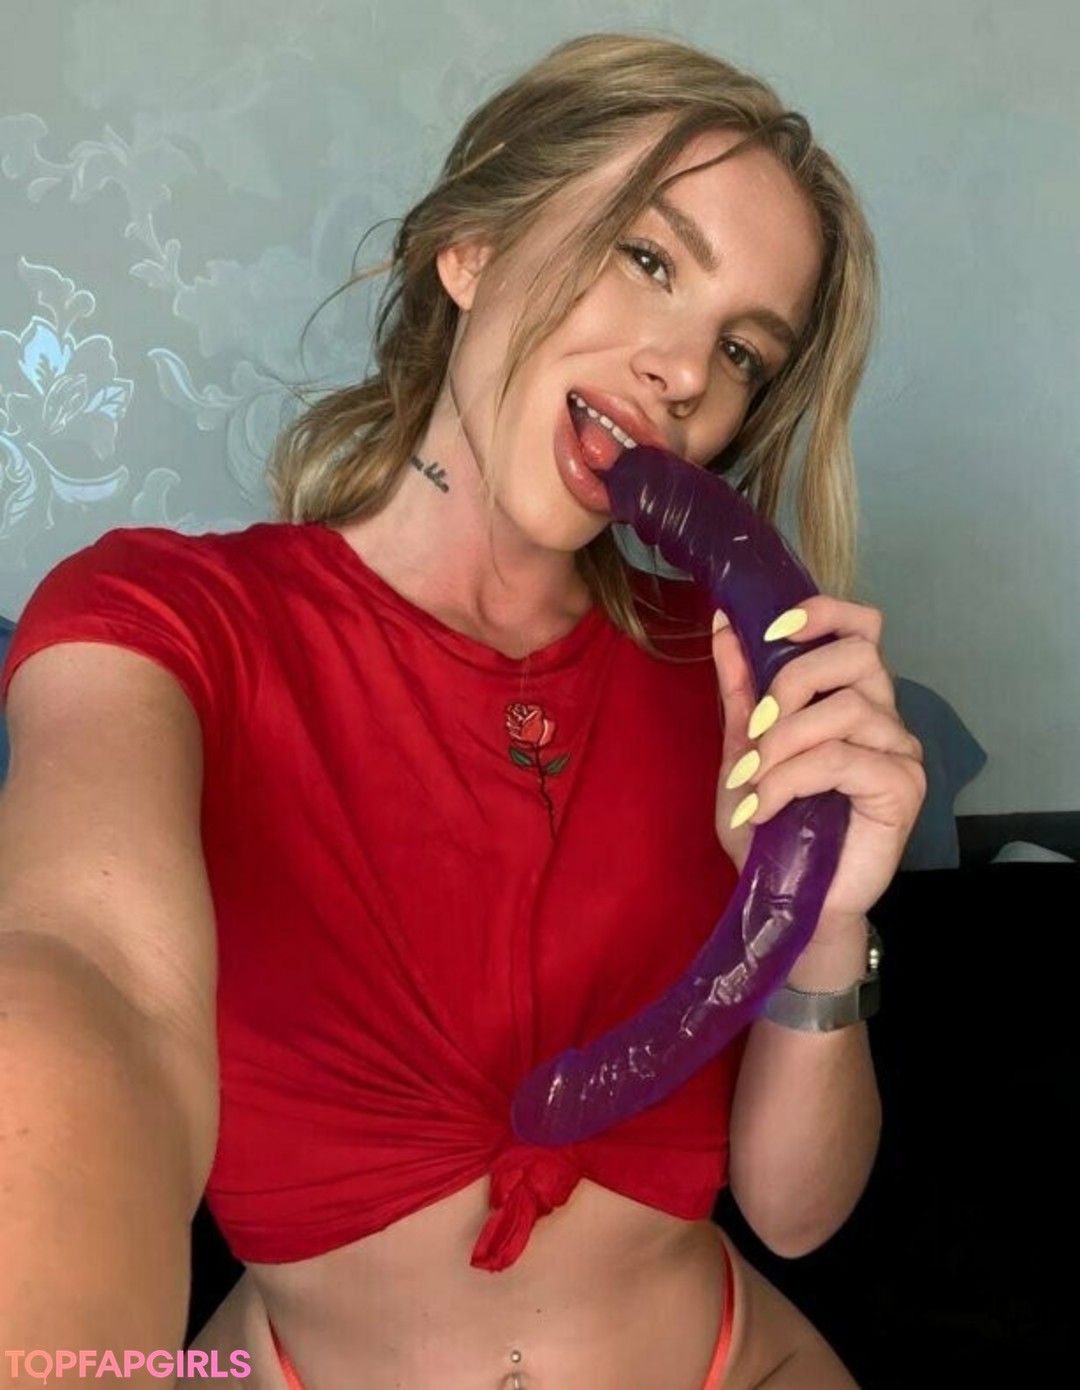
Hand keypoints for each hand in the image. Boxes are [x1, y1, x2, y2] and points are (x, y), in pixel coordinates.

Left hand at [711, 596, 925, 940]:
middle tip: (757, 730)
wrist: (785, 898)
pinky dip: (791, 778)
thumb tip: (724, 624)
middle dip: (794, 680)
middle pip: (859, 653)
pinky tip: (766, 806)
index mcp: (849, 696)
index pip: (861, 625)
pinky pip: (843, 758)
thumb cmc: (769, 828)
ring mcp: (899, 751)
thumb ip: (741, 689)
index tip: (772, 629)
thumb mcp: (742, 750)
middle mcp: (883, 716)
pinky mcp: (903, 788)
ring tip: (754, 782)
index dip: (822, 613)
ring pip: (848, 707)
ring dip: (784, 742)